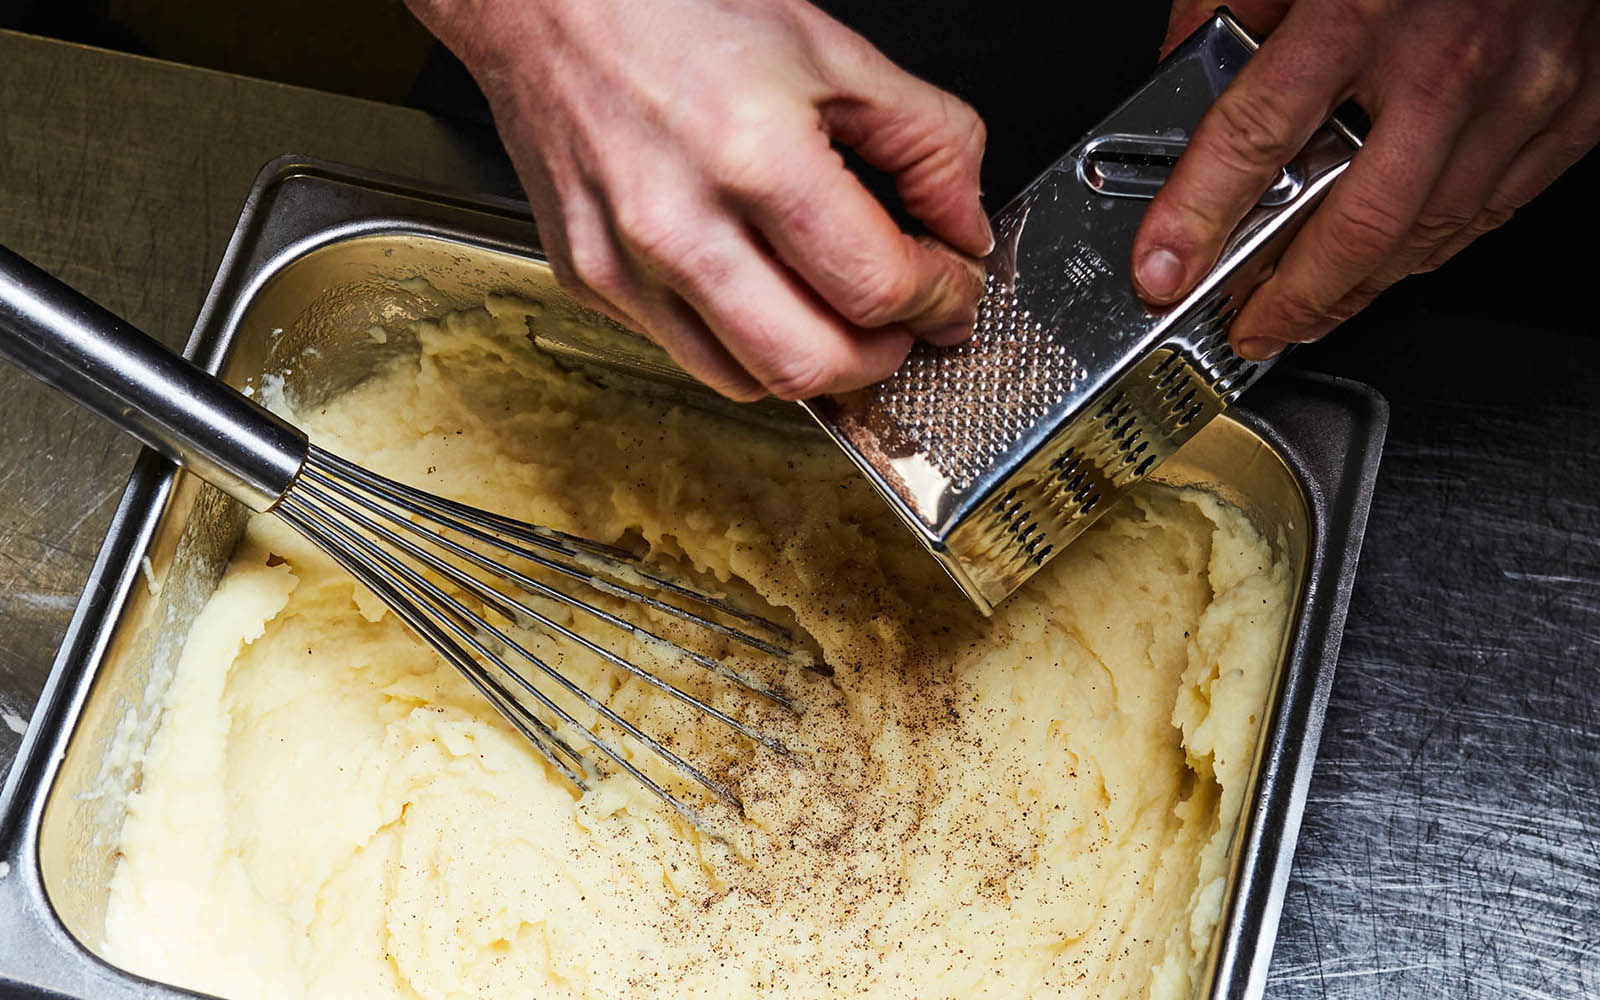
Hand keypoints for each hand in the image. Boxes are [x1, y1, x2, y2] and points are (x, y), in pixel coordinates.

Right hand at [407, 0, 991, 399]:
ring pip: (748, 383)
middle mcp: (678, 226)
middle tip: (907, 321)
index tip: (950, 285)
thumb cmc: (674, 5)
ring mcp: (625, 266)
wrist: (543, 1)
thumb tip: (963, 226)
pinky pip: (688, 355)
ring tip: (838, 313)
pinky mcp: (591, 281)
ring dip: (815, 364)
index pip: (876, 286)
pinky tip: (762, 293)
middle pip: (814, 364)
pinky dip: (744, 344)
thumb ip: (927, 141)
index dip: (938, 297)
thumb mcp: (832, 50)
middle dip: (885, 356)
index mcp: (753, 156)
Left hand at [1136, 0, 1599, 359]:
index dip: (1197, 216)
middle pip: (1355, 221)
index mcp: (1362, 6)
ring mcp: (1522, 92)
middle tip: (1245, 326)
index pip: (1256, 134)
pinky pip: (1492, 211)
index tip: (1161, 271)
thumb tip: (1180, 64)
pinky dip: (1430, 252)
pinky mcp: (1575, 110)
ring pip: (1427, 233)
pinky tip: (1388, 268)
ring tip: (1303, 314)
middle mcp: (1446, 60)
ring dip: (1356, 290)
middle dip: (1289, 297)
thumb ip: (1234, 0)